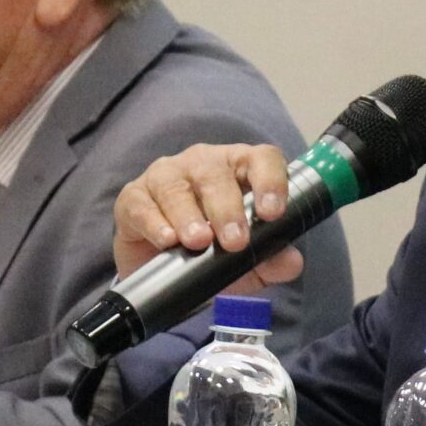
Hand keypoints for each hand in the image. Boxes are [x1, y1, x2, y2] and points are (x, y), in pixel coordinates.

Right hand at [112, 142, 308, 286]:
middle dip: (227, 209)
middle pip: (216, 174)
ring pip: (176, 186)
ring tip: (199, 242)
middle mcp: (203, 164)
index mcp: (240, 169)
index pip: (261, 159)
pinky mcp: (133, 197)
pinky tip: (167, 241)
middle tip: (235, 242)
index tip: (272, 213)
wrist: (162, 266)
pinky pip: (141, 204)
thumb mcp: (246, 260)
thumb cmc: (213, 249)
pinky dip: (154, 222)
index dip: (270, 181)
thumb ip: (271, 259)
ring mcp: (165, 176)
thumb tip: (292, 263)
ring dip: (189, 215)